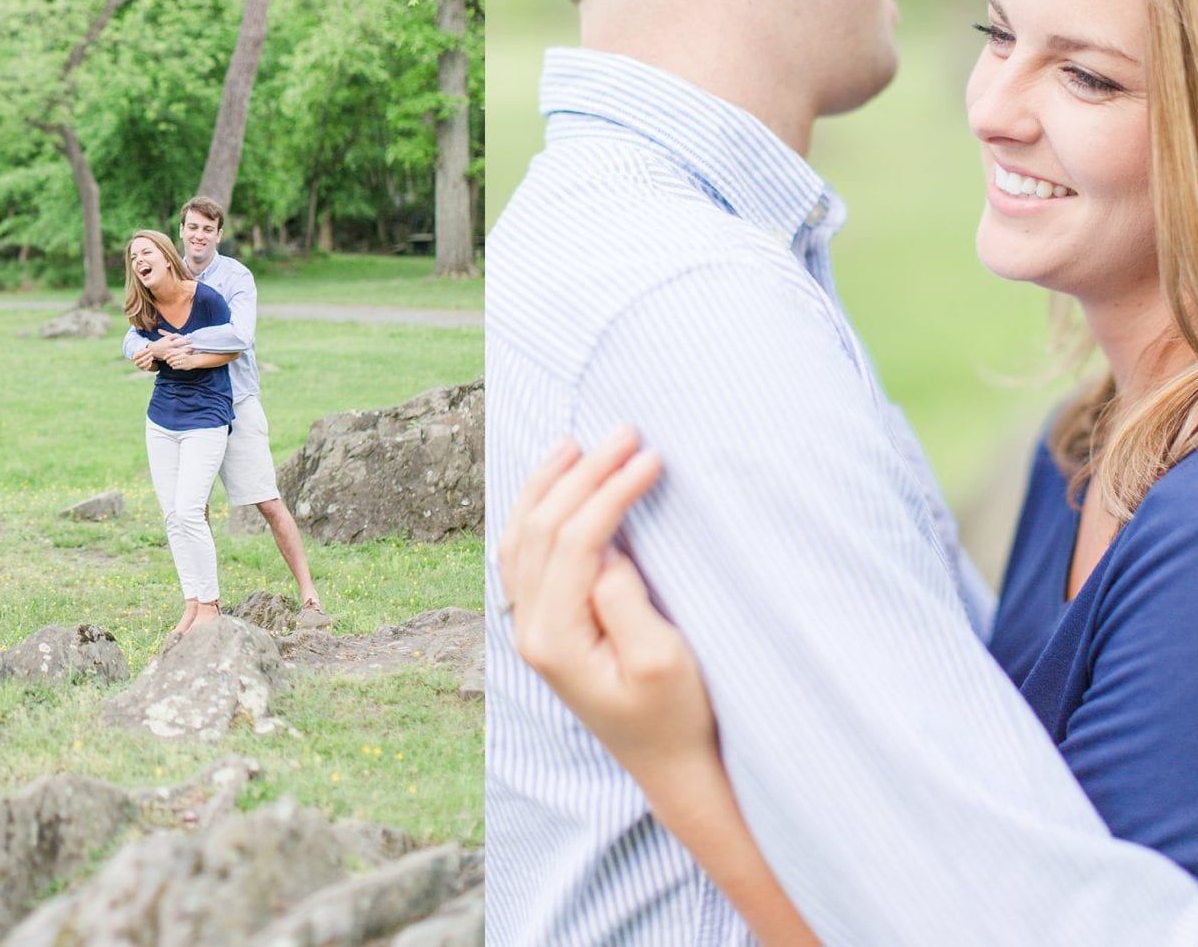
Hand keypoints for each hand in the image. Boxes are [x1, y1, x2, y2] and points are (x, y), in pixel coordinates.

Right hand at [131, 345, 159, 370]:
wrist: (144, 361)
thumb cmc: (143, 354)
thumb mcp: (142, 351)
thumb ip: (144, 349)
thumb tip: (148, 346)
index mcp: (134, 357)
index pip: (138, 354)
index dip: (144, 352)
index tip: (149, 349)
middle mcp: (136, 362)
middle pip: (142, 359)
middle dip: (147, 355)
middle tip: (152, 352)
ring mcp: (139, 366)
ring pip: (144, 364)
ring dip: (149, 360)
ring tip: (152, 357)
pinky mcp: (143, 369)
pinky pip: (146, 368)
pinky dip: (149, 364)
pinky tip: (151, 361)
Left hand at [498, 428, 717, 775]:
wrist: (668, 765)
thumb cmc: (676, 715)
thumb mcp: (661, 663)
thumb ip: (624, 601)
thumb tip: (604, 550)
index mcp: (554, 639)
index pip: (574, 541)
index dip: (610, 491)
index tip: (651, 456)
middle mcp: (529, 631)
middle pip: (542, 530)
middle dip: (582, 474)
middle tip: (624, 431)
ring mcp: (530, 629)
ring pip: (521, 538)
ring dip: (547, 485)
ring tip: (576, 443)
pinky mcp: (544, 627)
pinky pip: (524, 556)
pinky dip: (536, 513)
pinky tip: (554, 487)